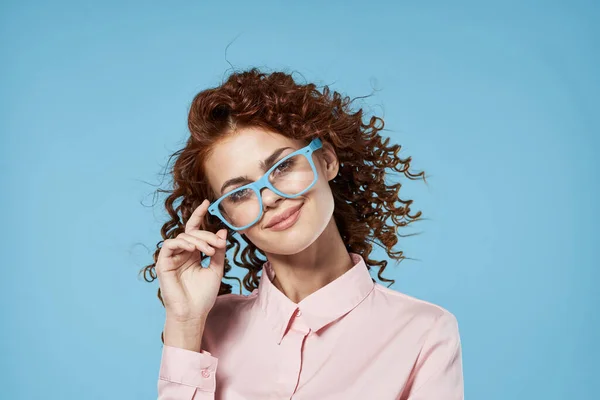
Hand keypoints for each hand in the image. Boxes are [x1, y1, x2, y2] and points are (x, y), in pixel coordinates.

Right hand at [156, 199, 226, 322]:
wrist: (193, 313)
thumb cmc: (204, 295)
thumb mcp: (216, 268)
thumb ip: (218, 250)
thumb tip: (222, 230)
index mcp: (193, 253)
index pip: (194, 229)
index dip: (199, 215)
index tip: (208, 202)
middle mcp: (181, 253)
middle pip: (193, 233)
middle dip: (207, 235)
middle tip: (219, 244)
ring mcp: (171, 257)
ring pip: (183, 237)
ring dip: (198, 240)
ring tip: (210, 251)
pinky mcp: (162, 263)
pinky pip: (170, 245)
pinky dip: (182, 243)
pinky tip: (193, 249)